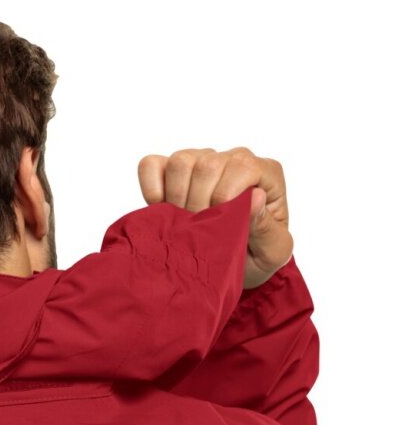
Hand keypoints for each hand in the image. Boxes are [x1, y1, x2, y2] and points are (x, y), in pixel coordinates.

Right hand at [137, 147, 293, 288]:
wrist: (231, 264)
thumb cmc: (256, 255)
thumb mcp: (273, 251)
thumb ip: (268, 228)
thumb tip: (255, 198)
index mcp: (264, 173)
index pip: (240, 167)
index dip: (224, 198)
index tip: (219, 227)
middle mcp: (232, 159)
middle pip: (206, 163)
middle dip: (198, 203)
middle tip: (199, 230)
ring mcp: (200, 161)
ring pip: (179, 161)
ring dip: (176, 196)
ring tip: (184, 221)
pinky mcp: (170, 170)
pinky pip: (151, 165)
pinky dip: (151, 188)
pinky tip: (162, 209)